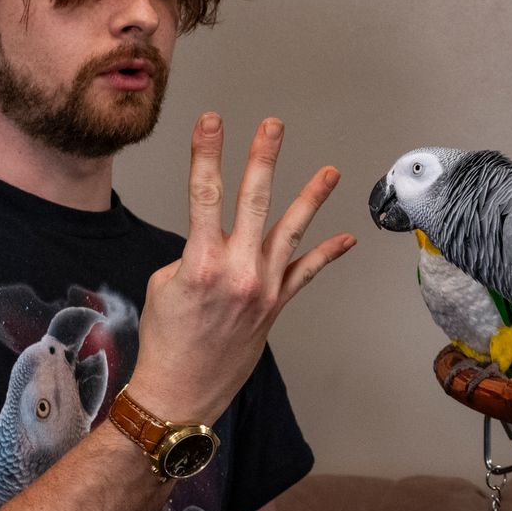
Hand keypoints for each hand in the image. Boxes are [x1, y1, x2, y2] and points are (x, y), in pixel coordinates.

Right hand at [128, 114, 354, 424]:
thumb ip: (195, 253)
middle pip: (253, 200)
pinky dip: (326, 254)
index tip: (211, 121)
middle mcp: (237, 270)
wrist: (182, 389)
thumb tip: (217, 242)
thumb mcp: (166, 284)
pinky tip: (346, 237)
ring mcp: (263, 287)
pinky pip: (306, 272)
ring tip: (330, 171)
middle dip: (263, 158)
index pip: (204, 194)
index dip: (208, 153)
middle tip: (273, 126)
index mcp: (200, 261)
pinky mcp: (277, 304)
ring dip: (312, 198)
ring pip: (291, 231)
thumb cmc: (167, 338)